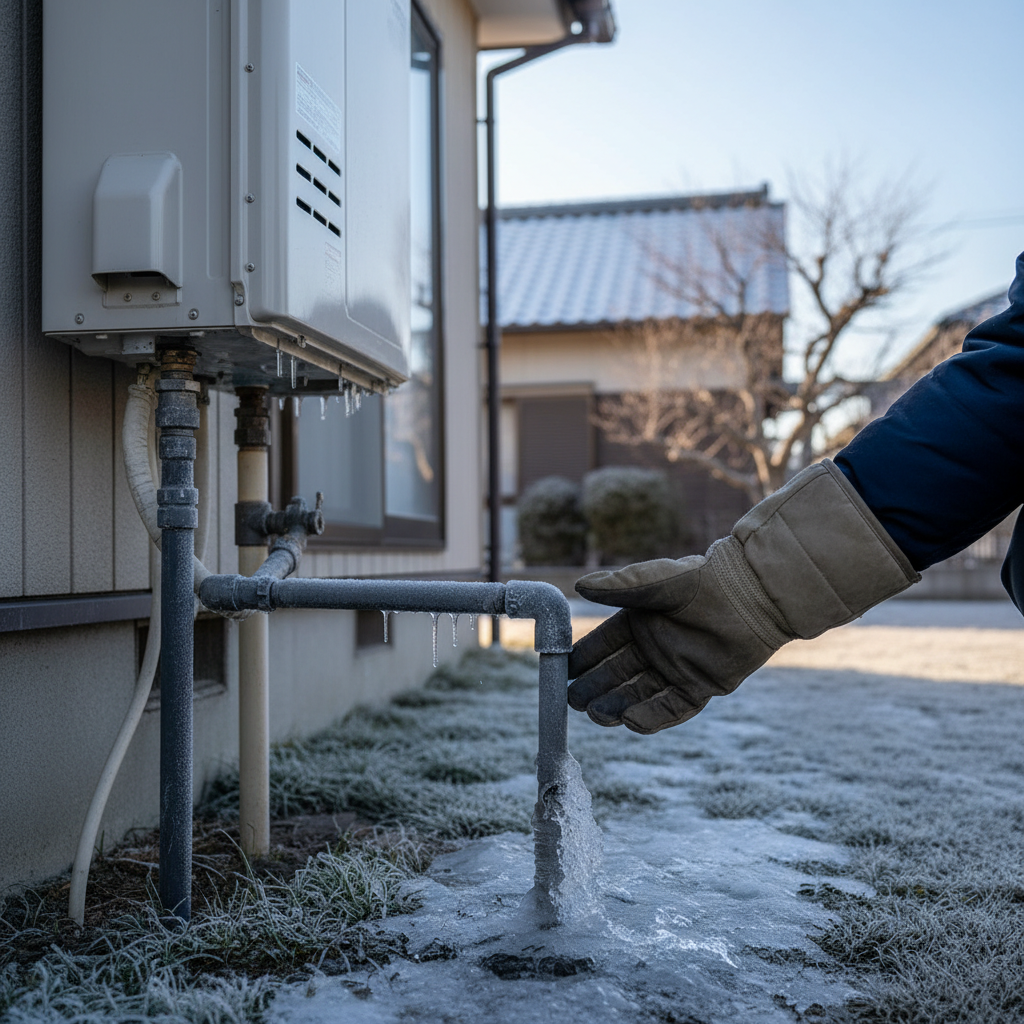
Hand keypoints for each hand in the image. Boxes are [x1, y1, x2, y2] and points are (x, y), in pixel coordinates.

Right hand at [568, 461, 918, 733]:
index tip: (561, 672)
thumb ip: (618, 587)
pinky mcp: (701, 687)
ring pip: (639, 694)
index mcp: (640, 623)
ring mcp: (677, 670)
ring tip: (596, 715)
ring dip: (616, 705)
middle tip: (572, 702)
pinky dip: (652, 717)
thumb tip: (580, 585)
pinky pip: (672, 708)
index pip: (603, 646)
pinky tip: (630, 722)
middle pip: (617, 675)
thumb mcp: (653, 583)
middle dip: (594, 688)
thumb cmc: (699, 581)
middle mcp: (655, 649)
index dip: (583, 659)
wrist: (750, 596)